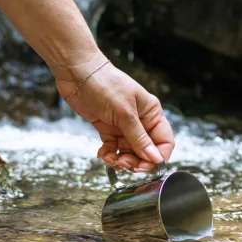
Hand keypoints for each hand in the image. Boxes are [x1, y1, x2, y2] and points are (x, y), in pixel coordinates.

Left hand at [56, 56, 174, 172]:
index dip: (158, 156)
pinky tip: (103, 153)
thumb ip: (139, 138)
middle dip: (136, 161)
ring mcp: (123, 125)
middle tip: (125, 164)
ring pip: (129, 152)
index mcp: (151, 113)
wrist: (78, 74)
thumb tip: (155, 158)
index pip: (164, 141)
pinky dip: (109, 155)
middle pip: (146, 151)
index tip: (147, 166)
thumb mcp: (125, 113)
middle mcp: (140, 121)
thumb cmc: (105, 84)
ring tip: (112, 159)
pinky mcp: (108, 128)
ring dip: (121, 160)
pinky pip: (113, 148)